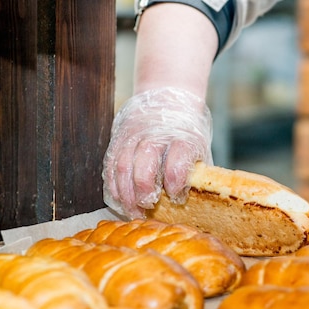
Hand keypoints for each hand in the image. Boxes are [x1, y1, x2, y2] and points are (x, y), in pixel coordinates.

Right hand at [102, 87, 212, 218]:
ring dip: (125, 193)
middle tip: (147, 207)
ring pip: (123, 166)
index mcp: (182, 137)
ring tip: (132, 210)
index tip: (176, 197)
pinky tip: (119, 199)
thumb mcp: (198, 147)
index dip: (175, 181)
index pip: (177, 159)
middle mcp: (155, 135)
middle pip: (144, 163)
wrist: (168, 98)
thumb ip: (195, 172)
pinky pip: (110, 164)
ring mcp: (134, 135)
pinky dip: (113, 185)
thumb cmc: (186, 131)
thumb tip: (194, 201)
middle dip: (143, 190)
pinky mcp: (118, 138)